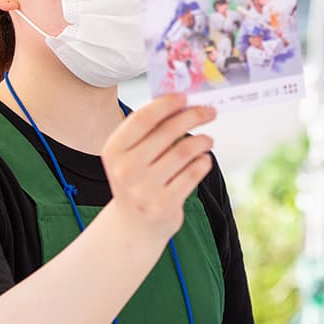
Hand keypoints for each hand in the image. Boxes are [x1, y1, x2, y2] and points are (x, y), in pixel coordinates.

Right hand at [100, 94, 215, 242]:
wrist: (133, 226)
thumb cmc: (137, 180)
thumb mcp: (131, 156)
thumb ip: (150, 132)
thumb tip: (182, 103)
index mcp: (114, 150)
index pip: (143, 118)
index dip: (167, 104)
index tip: (185, 97)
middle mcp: (126, 169)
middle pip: (167, 132)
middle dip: (193, 116)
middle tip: (209, 111)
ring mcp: (144, 189)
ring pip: (184, 151)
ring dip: (201, 140)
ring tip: (207, 139)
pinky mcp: (163, 205)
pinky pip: (192, 174)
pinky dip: (203, 162)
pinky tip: (204, 160)